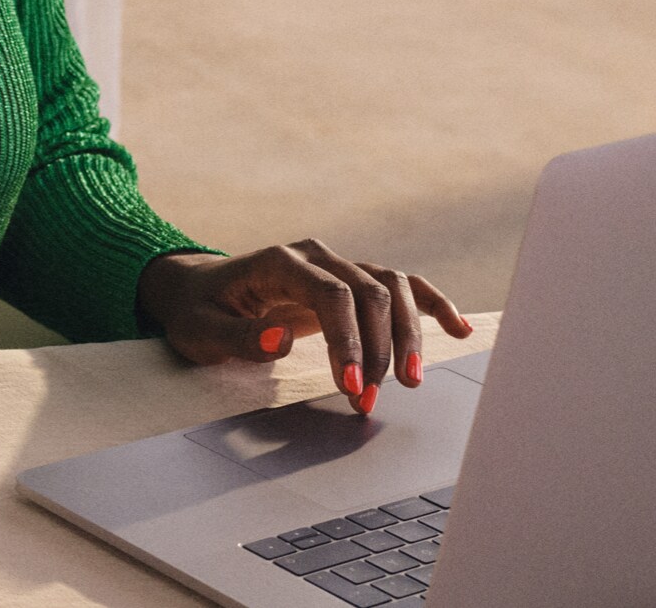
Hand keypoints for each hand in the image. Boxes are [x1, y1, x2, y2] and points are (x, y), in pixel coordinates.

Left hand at [135, 243, 472, 414]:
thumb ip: (237, 338)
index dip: (349, 340)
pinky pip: (402, 286)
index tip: (352, 383)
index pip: (332, 294)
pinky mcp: (350, 283)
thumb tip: (280, 341)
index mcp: (280, 263)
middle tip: (368, 399)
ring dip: (408, 334)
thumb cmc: (198, 312)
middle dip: (378, 349)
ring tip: (410, 380)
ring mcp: (337, 266)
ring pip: (393, 288)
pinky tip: (457, 329)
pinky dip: (431, 305)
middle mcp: (316, 257)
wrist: (198, 290)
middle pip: (370, 291)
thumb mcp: (199, 331)